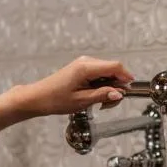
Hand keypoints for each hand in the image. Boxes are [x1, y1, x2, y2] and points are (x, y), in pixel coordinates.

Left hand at [16, 56, 134, 116]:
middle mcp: (86, 62)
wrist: (38, 98)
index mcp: (86, 67)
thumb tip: (119, 93)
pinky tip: (94, 97)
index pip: (115, 66)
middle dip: (117, 86)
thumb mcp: (82, 101)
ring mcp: (83, 64)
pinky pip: (99, 74)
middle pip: (113, 69)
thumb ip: (103, 95)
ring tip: (99, 103)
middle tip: (109, 104)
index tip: (129, 90)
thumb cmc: (55, 99)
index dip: (126, 77)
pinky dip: (101, 85)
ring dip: (109, 88)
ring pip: (107, 72)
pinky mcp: (81, 69)